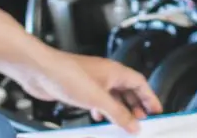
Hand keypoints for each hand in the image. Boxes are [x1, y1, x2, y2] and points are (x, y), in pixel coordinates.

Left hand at [13, 48, 162, 133]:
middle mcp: (106, 75)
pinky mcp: (81, 89)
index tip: (156, 111)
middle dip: (136, 106)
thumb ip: (118, 113)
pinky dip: (102, 110)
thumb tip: (133, 124)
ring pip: (113, 97)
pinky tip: (98, 118)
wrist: (40, 71)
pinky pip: (98, 100)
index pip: (141, 84)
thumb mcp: (98, 99)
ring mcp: (93, 81)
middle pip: (128, 91)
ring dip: (119, 110)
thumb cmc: (67, 74)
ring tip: (123, 123)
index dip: (150, 98)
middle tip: (141, 121)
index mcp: (115, 72)